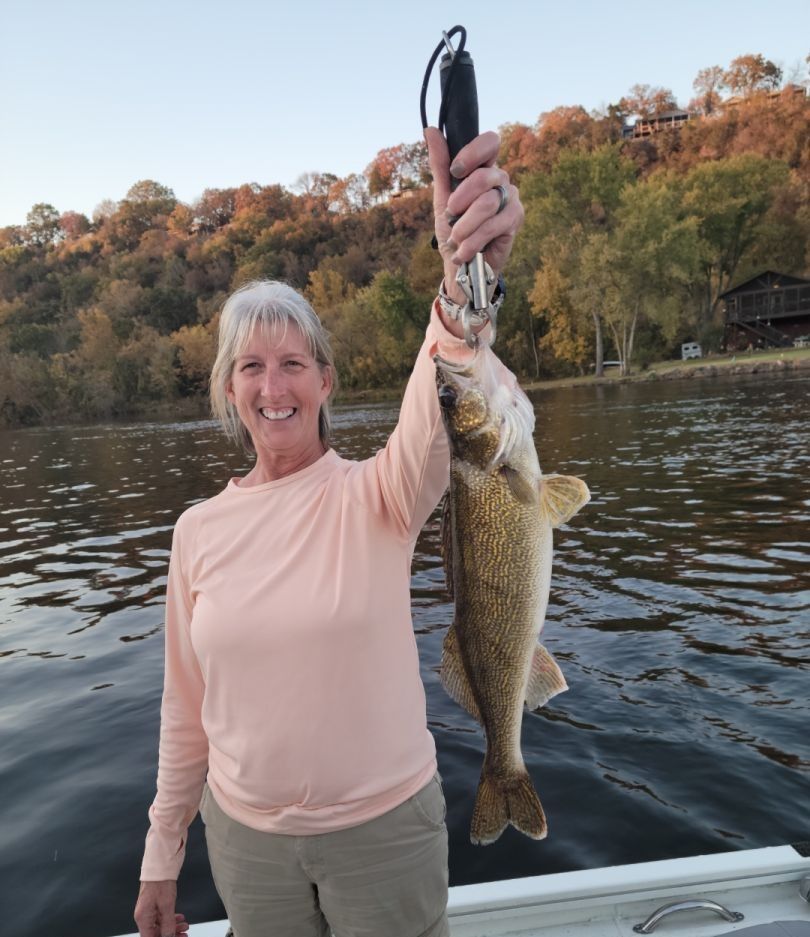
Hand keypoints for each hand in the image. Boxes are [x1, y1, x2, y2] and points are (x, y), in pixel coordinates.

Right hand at [134, 880, 188, 936]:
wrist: (160, 864)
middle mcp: (144, 915)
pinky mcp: (154, 904)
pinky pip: (162, 916)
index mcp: (143, 918)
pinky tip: (180, 918)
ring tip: (184, 926)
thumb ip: (168, 924)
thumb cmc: (160, 881)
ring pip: (160, 925)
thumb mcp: (166, 905)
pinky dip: (171, 919)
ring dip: (173, 927)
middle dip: (170, 934)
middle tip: (183, 935)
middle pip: (156, 933)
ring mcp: (149, 909)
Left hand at [424, 127, 523, 304]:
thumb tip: (431, 130)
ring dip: (464, 225)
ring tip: (456, 240)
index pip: (490, 142)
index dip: (473, 152)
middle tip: (449, 215)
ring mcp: (511, 199)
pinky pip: (493, 224)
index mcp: (483, 169)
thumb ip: (440, 166)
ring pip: (487, 203)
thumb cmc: (454, 231)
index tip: (455, 170)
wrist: (463, 268)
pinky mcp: (516, 220)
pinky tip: (464, 252)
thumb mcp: (442, 198)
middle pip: (485, 176)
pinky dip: (473, 240)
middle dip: (461, 198)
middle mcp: (500, 180)